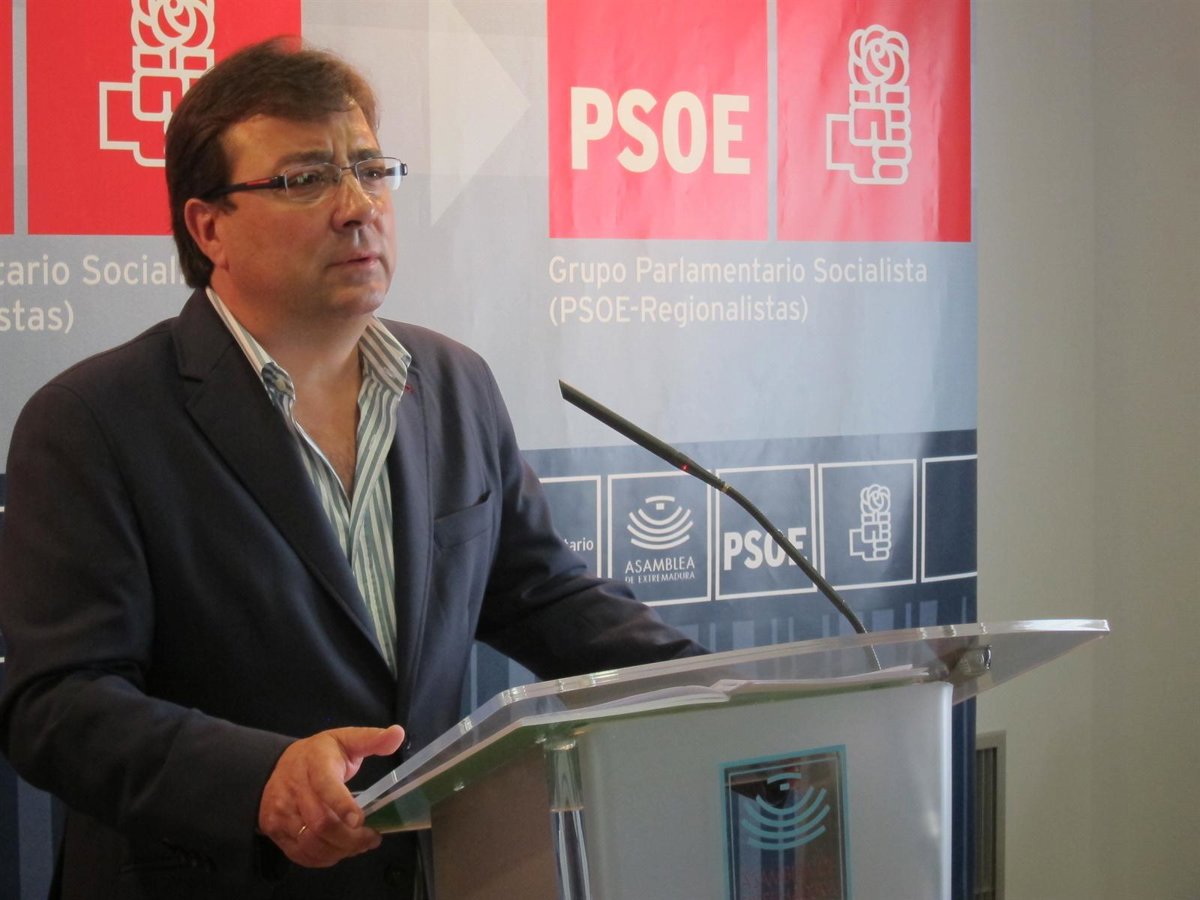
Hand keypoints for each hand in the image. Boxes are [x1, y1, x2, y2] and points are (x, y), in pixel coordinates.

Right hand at [258, 724, 404, 867]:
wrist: (279, 763)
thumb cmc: (320, 754)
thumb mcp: (345, 739)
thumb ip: (371, 739)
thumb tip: (398, 734)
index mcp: (314, 763)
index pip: (325, 786)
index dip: (342, 805)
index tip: (360, 820)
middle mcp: (292, 788)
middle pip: (321, 824)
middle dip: (351, 838)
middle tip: (372, 838)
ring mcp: (280, 812)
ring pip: (311, 843)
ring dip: (340, 851)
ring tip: (359, 846)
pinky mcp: (273, 829)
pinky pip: (300, 854)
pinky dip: (324, 858)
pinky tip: (339, 850)